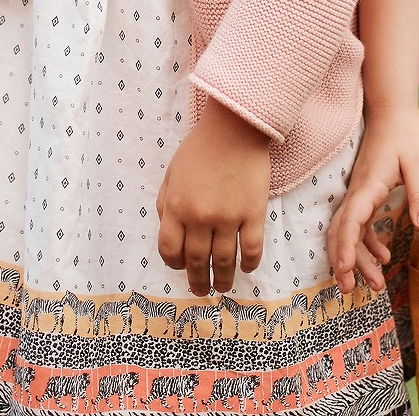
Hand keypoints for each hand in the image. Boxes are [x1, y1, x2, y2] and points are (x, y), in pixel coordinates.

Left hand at [156, 98, 271, 296]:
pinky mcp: (253, 213)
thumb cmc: (201, 148)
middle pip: (196, 261)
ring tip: (223, 288)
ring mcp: (228, 217)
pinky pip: (251, 249)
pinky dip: (248, 264)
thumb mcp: (171, 173)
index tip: (182, 268)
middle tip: (202, 291)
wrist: (235, 127)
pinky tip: (246, 269)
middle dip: (198, 281)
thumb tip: (167, 231)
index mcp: (176, 207)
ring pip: (224, 261)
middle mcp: (200, 217)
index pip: (169, 250)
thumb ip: (165, 203)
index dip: (174, 264)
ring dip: (223, 279)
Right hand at [327, 106, 418, 291]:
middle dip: (344, 262)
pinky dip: (366, 243)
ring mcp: (359, 193)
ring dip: (356, 258)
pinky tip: (384, 257)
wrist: (392, 111)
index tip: (346, 271)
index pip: (351, 221)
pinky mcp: (365, 192)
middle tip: (351, 290)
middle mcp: (358, 192)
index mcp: (369, 186)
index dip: (346, 248)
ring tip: (373, 284)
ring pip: (348, 231)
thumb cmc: (406, 134)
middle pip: (342, 232)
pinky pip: (359, 223)